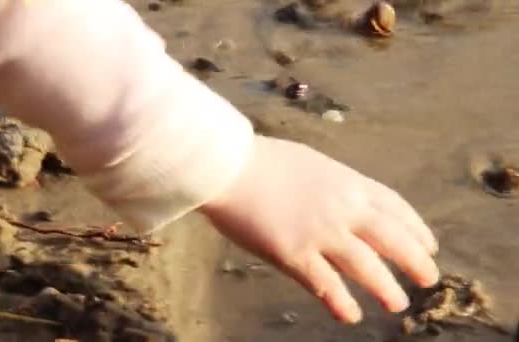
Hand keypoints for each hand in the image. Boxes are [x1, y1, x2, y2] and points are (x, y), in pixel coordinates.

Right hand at [201, 135, 438, 323]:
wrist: (228, 166)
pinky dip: (342, 303)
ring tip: (398, 304)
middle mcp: (343, 208)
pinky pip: (326, 285)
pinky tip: (350, 315)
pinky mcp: (294, 255)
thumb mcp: (311, 164)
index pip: (395, 207)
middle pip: (392, 239)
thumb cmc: (263, 160)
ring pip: (366, 267)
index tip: (429, 245)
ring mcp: (321, 233)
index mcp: (348, 182)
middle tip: (429, 278)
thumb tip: (345, 199)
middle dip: (416, 261)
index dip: (417, 229)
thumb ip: (334, 185)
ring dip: (386, 288)